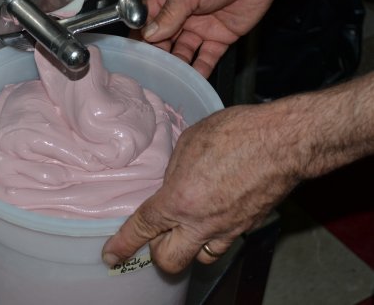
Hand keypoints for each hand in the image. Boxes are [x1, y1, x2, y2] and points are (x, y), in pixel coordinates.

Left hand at [102, 103, 300, 272]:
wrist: (284, 141)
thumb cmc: (237, 133)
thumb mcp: (190, 142)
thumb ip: (174, 170)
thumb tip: (171, 182)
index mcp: (179, 199)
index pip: (142, 229)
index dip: (123, 245)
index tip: (111, 256)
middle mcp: (201, 222)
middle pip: (169, 261)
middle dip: (158, 253)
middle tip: (158, 235)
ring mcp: (228, 228)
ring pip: (201, 257)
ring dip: (189, 246)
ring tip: (189, 226)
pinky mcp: (248, 226)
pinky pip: (226, 242)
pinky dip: (216, 235)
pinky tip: (216, 213)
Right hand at [142, 0, 283, 77]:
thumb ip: (169, 13)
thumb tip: (149, 34)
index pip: (148, 20)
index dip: (140, 35)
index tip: (134, 52)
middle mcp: (182, 14)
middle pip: (164, 39)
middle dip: (158, 54)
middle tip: (151, 70)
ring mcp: (200, 27)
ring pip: (183, 51)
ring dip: (177, 64)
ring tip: (169, 79)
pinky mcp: (219, 38)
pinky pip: (206, 57)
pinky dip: (200, 69)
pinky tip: (192, 80)